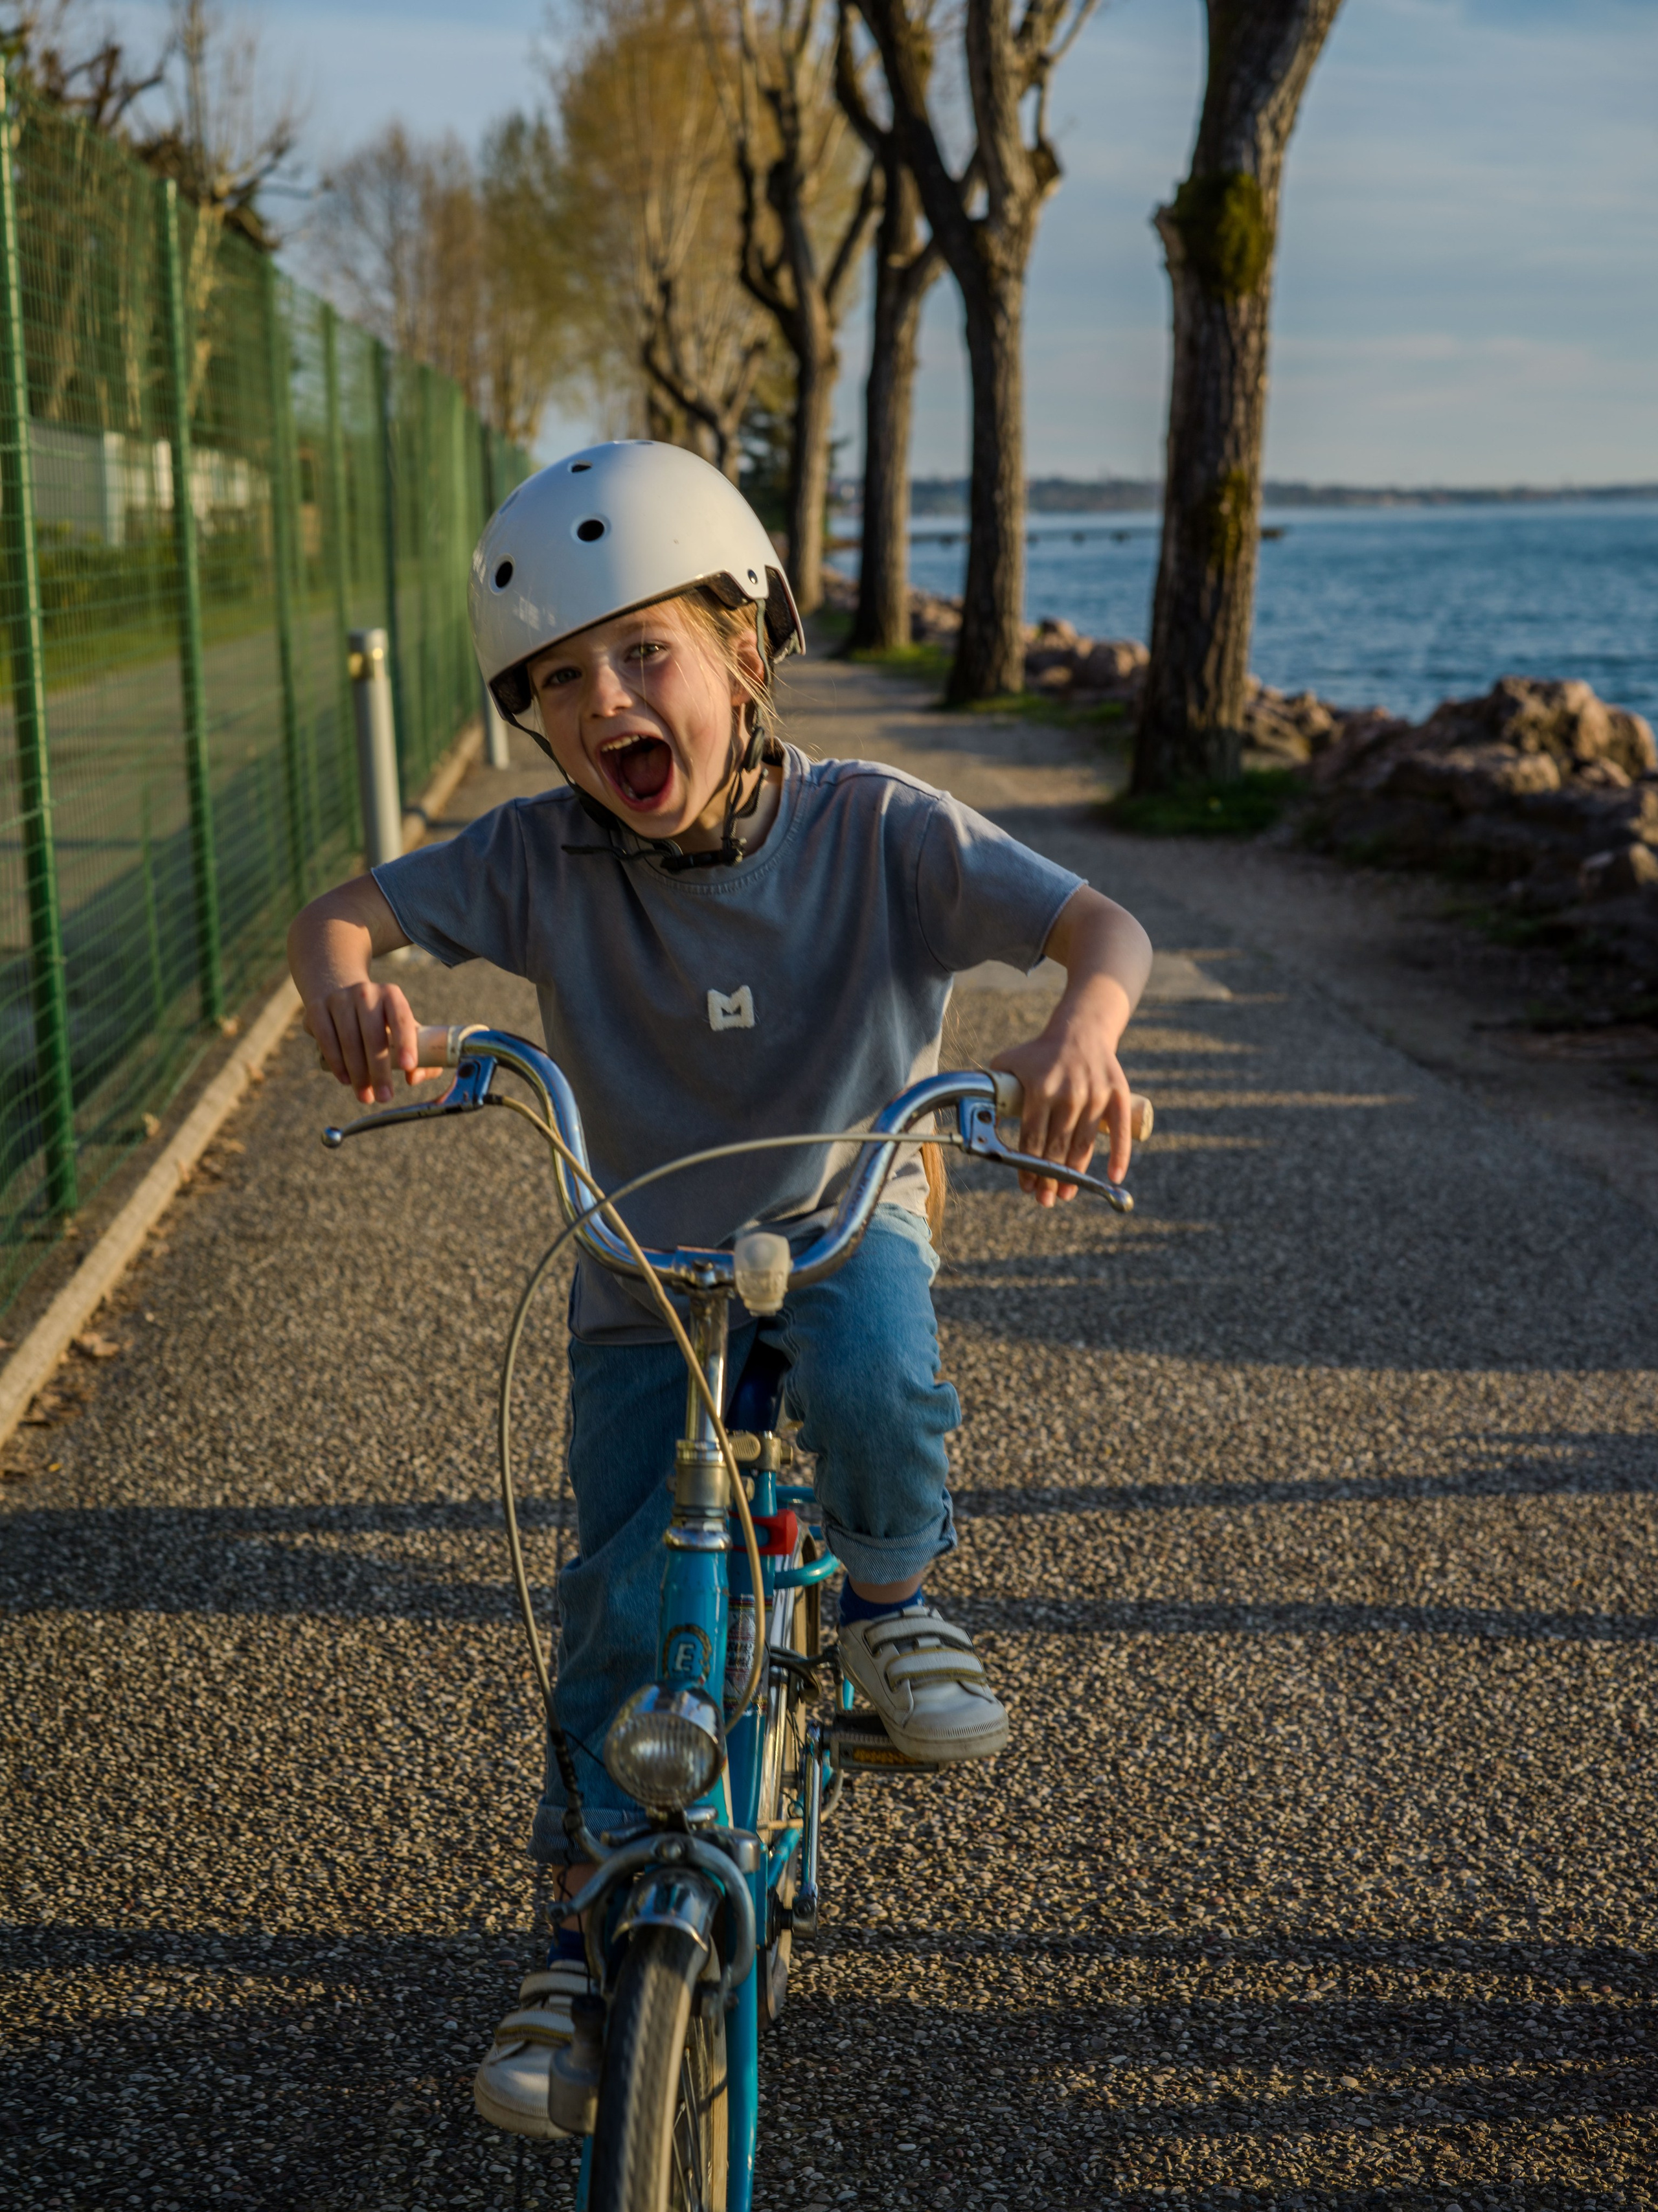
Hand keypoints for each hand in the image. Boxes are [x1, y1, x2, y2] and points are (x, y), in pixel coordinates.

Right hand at [304, 980, 440, 1104]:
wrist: (340, 995)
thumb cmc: (379, 1021)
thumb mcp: (401, 1029)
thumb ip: (421, 1056)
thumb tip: (413, 1078)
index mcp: (391, 995)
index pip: (401, 1019)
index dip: (406, 1042)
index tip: (409, 1067)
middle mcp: (365, 993)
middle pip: (374, 1036)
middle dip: (380, 1072)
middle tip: (385, 1097)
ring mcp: (339, 999)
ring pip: (349, 1041)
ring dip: (358, 1074)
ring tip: (366, 1096)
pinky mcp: (317, 1009)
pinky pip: (326, 1039)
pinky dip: (336, 1063)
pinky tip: (345, 1080)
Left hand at [989, 1017, 1132, 1205]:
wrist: (1081, 1029)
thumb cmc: (1039, 1054)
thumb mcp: (1009, 1063)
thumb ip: (991, 1092)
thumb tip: (975, 1125)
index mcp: (1040, 1088)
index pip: (1032, 1138)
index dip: (1027, 1167)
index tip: (1025, 1187)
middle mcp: (1069, 1093)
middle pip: (1057, 1147)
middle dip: (1049, 1179)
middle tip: (1044, 1200)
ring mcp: (1095, 1095)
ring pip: (1084, 1145)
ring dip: (1075, 1176)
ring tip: (1067, 1194)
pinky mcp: (1118, 1096)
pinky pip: (1120, 1132)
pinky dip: (1118, 1157)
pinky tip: (1112, 1178)